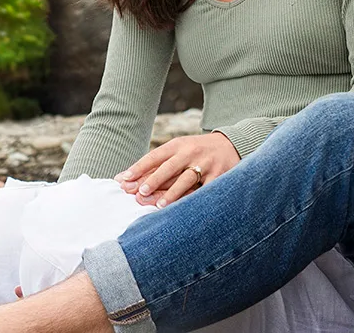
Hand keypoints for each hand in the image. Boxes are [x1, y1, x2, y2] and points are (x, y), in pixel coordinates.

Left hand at [114, 133, 239, 206]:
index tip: (125, 179)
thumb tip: (123, 179)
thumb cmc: (196, 151)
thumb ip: (154, 165)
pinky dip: (196, 199)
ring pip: (187, 179)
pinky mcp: (219, 175)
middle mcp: (190, 152)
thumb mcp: (178, 151)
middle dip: (155, 179)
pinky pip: (206, 189)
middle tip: (141, 192)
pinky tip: (187, 209)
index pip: (155, 156)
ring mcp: (205, 163)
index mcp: (177, 145)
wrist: (231, 144)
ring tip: (160, 204)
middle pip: (170, 166)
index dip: (139, 167)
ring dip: (173, 192)